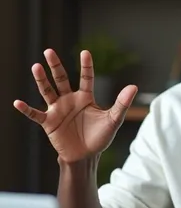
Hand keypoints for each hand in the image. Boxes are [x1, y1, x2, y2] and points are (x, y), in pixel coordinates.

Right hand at [14, 49, 137, 162]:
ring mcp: (57, 110)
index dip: (86, 66)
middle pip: (61, 79)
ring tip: (36, 67)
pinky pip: (35, 114)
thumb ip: (122, 104)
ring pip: (47, 91)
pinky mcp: (49, 122)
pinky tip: (18, 103)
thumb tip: (134, 87)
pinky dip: (26, 110)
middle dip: (55, 66)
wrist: (86, 156)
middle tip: (49, 51)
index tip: (85, 52)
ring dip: (41, 80)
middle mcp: (69, 100)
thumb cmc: (100, 137)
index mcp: (85, 97)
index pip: (85, 78)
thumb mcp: (113, 120)